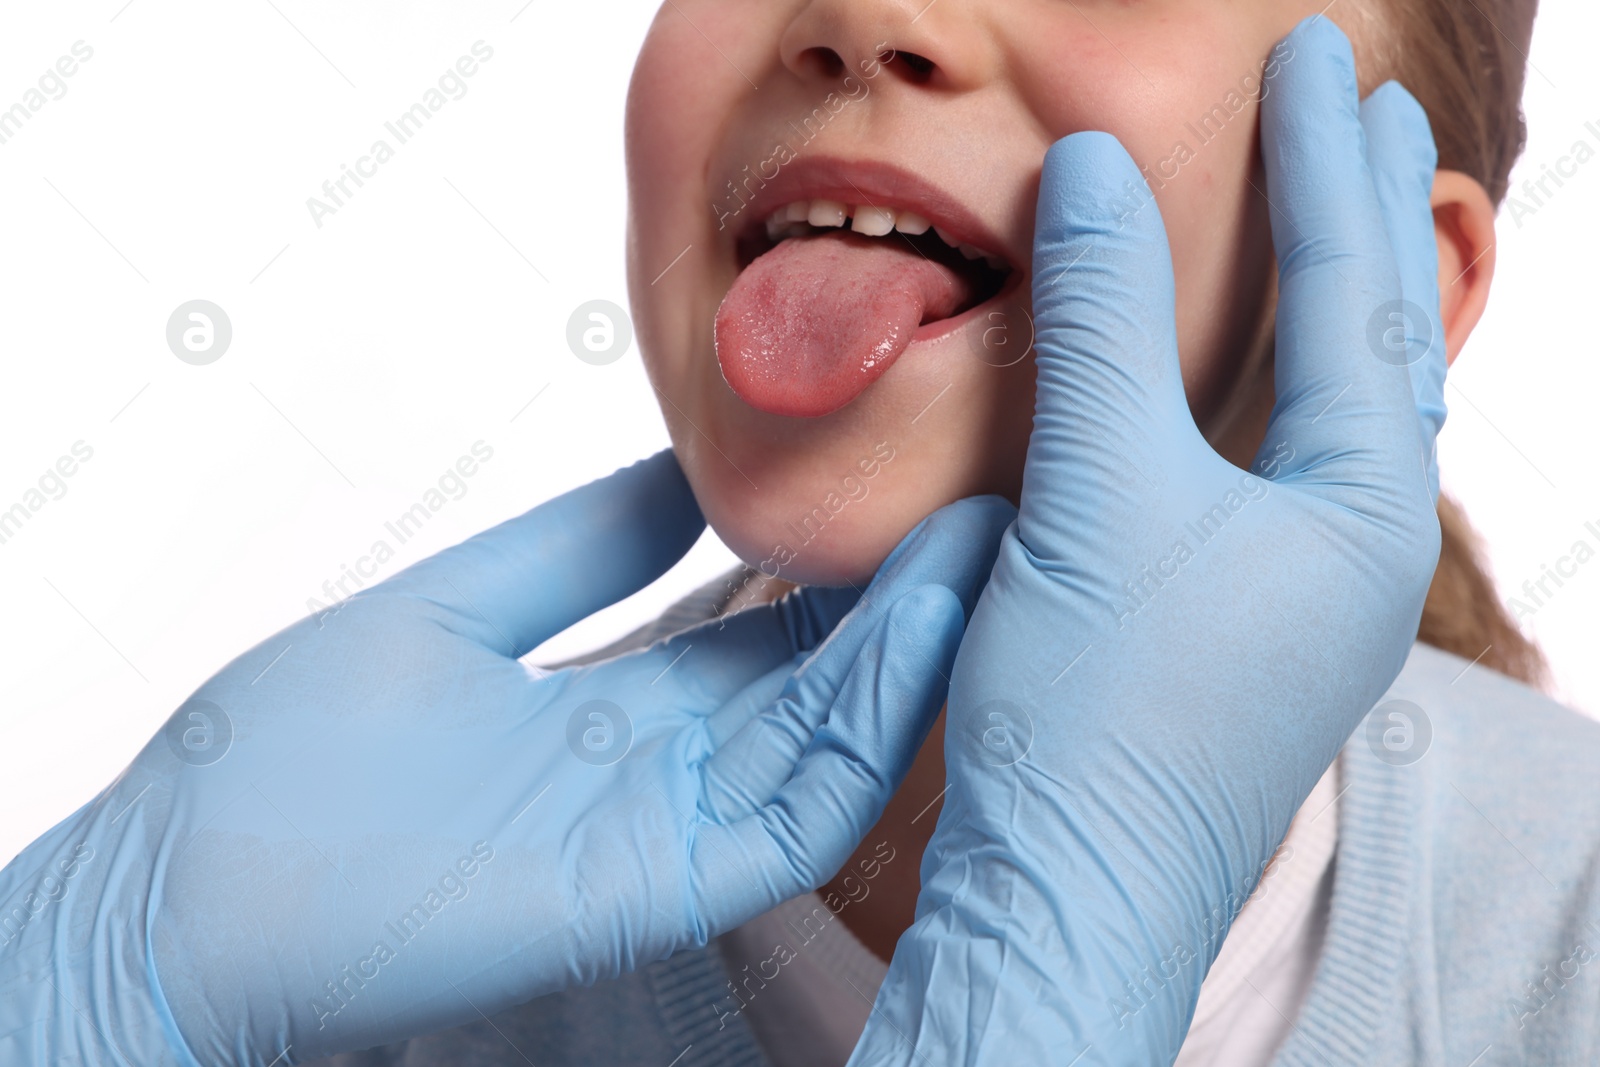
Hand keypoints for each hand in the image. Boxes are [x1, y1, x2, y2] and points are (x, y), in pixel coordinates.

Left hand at [0, 451, 1011, 1065]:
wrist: (185, 892)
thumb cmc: (285, 767)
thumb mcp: (455, 609)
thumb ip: (573, 550)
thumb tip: (678, 469)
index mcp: (616, 709)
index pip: (766, 637)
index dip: (850, 568)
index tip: (918, 485)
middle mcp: (658, 773)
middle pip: (818, 687)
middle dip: (908, 604)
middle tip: (993, 510)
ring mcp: (662, 832)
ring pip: (829, 746)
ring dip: (910, 656)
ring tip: (981, 553)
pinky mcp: (647, 884)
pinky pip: (790, 812)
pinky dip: (866, 733)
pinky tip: (917, 642)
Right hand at [850, 17, 1443, 1063]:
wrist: (1062, 890)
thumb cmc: (1095, 717)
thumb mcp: (1096, 493)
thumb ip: (1099, 321)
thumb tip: (1091, 169)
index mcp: (1358, 516)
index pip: (1352, 298)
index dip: (1325, 167)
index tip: (1307, 60)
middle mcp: (1350, 555)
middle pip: (1376, 351)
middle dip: (1367, 222)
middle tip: (1368, 112)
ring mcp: (1293, 597)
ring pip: (1329, 415)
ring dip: (1324, 303)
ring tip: (1333, 217)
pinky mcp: (1225, 627)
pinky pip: (1268, 472)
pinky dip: (1260, 392)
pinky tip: (1233, 379)